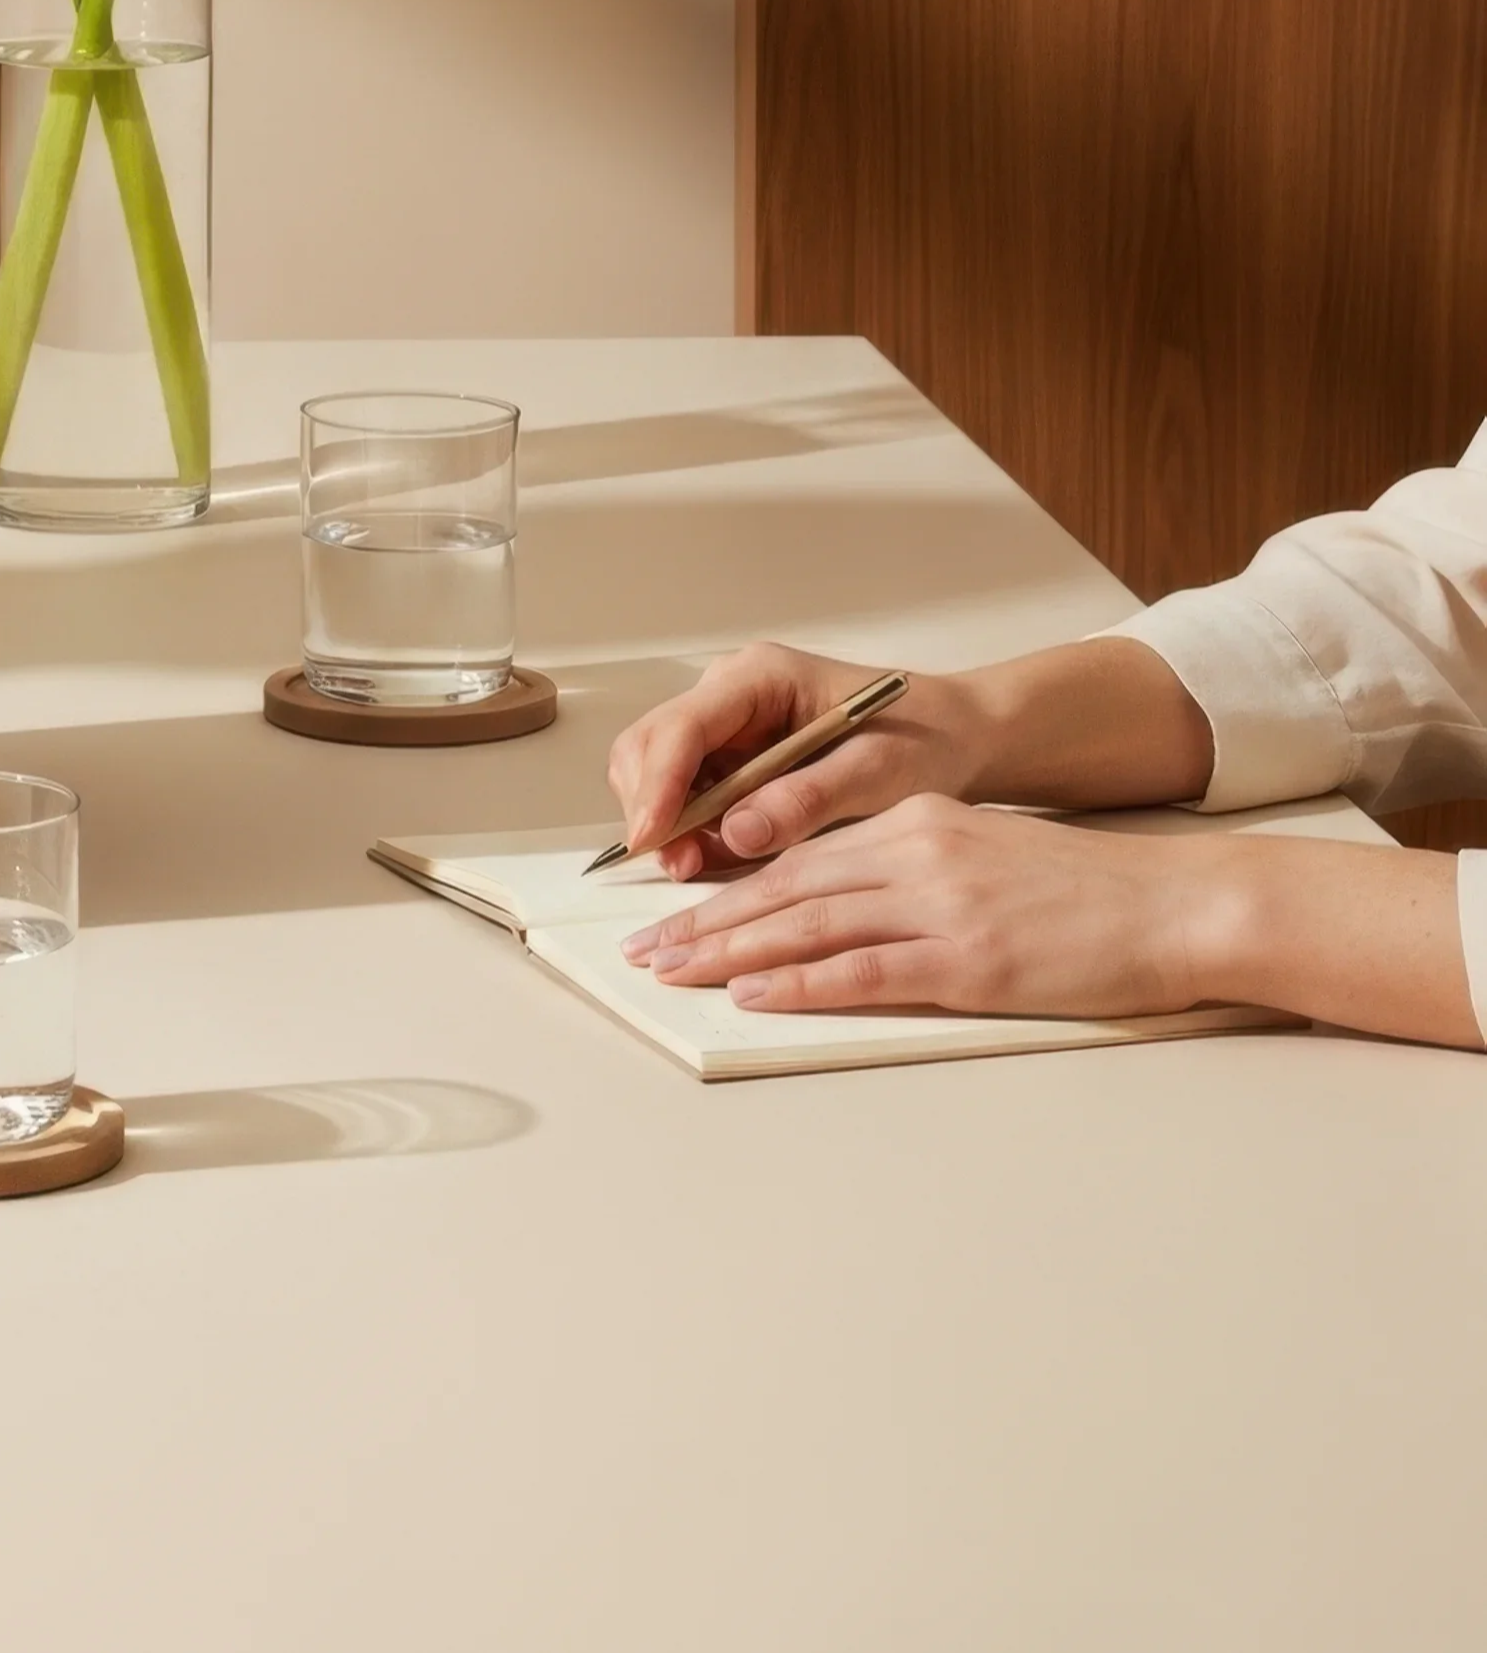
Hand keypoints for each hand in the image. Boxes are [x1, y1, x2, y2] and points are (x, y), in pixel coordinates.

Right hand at [604, 642, 992, 880]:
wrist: (954, 737)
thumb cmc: (923, 741)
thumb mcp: (876, 773)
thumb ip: (805, 798)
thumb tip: (735, 833)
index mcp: (759, 678)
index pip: (682, 726)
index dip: (658, 784)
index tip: (653, 838)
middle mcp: (729, 694)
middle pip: (650, 744)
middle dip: (652, 806)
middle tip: (677, 865)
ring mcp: (726, 725)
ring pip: (656, 771)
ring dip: (665, 822)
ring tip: (695, 866)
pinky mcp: (731, 758)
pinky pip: (684, 793)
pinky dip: (685, 828)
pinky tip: (711, 856)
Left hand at [619, 796, 1218, 1016]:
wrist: (1173, 905)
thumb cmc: (1087, 895)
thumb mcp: (983, 858)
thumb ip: (911, 874)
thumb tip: (839, 912)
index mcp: (918, 824)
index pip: (799, 856)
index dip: (729, 887)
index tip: (676, 911)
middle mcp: (918, 853)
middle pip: (787, 887)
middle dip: (707, 918)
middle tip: (644, 946)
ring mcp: (942, 905)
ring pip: (810, 923)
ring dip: (731, 949)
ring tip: (673, 968)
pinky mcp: (971, 958)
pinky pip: (865, 970)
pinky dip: (801, 981)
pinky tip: (755, 992)